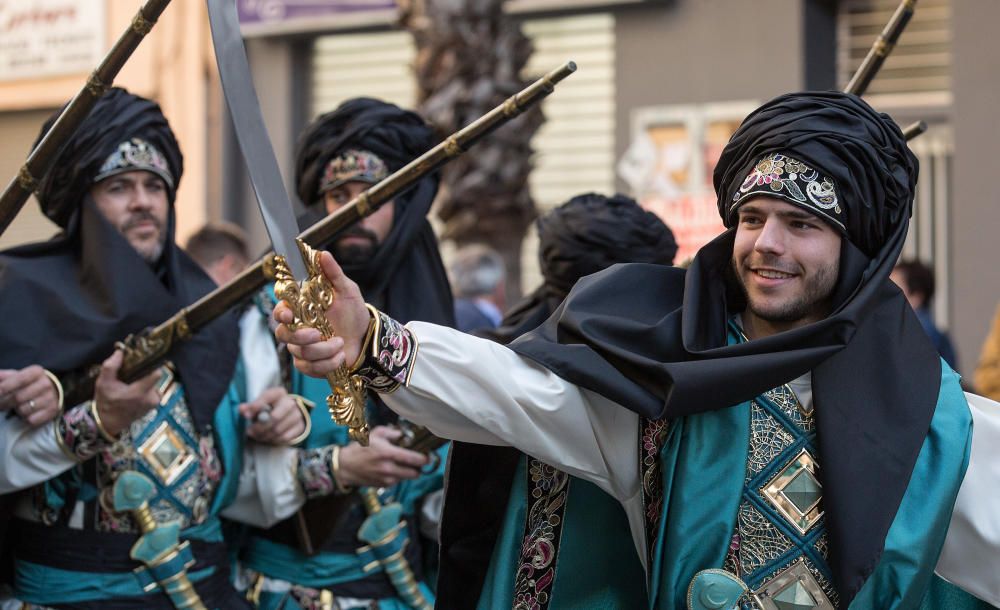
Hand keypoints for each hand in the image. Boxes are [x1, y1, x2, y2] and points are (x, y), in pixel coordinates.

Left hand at [0, 366, 60, 426]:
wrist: (52, 390)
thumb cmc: (29, 383)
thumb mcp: (18, 375)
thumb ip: (4, 376)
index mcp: (36, 372)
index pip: (19, 380)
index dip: (4, 387)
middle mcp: (46, 384)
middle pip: (18, 397)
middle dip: (4, 403)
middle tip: (1, 405)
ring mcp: (51, 398)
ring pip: (24, 410)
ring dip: (16, 411)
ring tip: (16, 407)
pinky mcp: (52, 411)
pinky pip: (32, 420)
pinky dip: (25, 419)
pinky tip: (27, 413)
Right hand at [93, 350, 161, 436]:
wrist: (108, 423)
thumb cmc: (106, 402)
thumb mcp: (103, 383)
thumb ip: (110, 367)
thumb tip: (120, 352)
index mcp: (139, 392)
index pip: (157, 374)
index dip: (152, 364)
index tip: (144, 360)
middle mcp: (150, 398)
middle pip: (155, 376)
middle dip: (145, 373)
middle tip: (132, 373)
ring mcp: (153, 403)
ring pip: (154, 383)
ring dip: (144, 381)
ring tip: (131, 384)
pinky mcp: (153, 406)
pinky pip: (153, 391)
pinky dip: (145, 389)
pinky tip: (134, 391)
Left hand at [240, 386, 307, 444]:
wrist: (289, 413)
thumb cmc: (271, 408)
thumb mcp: (260, 404)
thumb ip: (250, 407)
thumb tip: (242, 409)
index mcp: (279, 393)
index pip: (267, 397)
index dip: (256, 406)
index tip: (246, 415)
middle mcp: (290, 402)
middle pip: (274, 417)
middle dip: (259, 427)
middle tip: (250, 431)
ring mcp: (297, 415)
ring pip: (278, 430)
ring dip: (264, 436)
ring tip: (256, 436)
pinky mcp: (300, 427)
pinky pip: (284, 437)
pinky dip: (273, 440)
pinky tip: (267, 438)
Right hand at [274, 251, 369, 378]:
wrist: (366, 338)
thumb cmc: (352, 312)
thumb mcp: (347, 290)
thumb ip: (333, 273)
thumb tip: (322, 254)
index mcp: (301, 309)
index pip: (280, 311)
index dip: (280, 314)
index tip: (288, 315)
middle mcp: (297, 328)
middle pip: (283, 335)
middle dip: (301, 337)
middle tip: (319, 334)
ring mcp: (302, 348)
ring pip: (301, 353)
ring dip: (324, 351)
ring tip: (340, 343)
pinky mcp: (309, 364)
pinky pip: (309, 368)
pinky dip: (328, 364)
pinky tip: (340, 357)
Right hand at [336, 425, 429, 487]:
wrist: (346, 466)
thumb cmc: (360, 448)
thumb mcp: (375, 434)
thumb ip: (391, 432)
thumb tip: (403, 435)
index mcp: (388, 454)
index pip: (414, 459)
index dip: (424, 459)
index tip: (427, 457)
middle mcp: (389, 469)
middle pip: (414, 473)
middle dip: (418, 468)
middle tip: (417, 462)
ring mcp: (387, 479)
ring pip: (406, 478)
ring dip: (407, 472)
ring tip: (401, 464)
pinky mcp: (383, 485)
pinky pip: (397, 481)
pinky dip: (398, 476)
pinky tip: (391, 468)